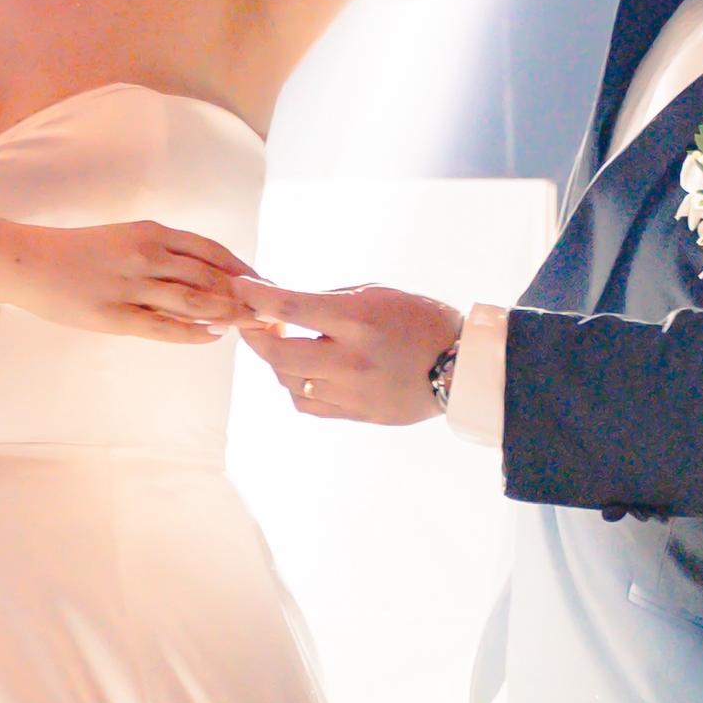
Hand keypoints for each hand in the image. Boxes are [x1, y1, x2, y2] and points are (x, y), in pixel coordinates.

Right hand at [0, 219, 257, 343]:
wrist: (28, 261)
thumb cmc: (79, 252)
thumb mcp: (126, 239)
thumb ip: (164, 253)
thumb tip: (206, 274)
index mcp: (152, 232)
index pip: (213, 251)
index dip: (245, 270)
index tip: (269, 286)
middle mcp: (146, 254)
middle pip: (212, 276)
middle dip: (247, 296)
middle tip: (275, 313)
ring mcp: (130, 285)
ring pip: (194, 300)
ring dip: (229, 314)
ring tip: (253, 326)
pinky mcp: (114, 315)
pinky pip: (164, 326)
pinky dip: (194, 332)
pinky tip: (214, 337)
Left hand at [239, 280, 462, 422]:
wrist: (461, 367)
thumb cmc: (421, 319)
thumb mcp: (377, 293)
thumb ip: (329, 300)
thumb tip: (283, 304)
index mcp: (357, 321)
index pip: (290, 308)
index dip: (256, 297)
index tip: (240, 287)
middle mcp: (350, 360)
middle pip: (278, 354)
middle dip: (256, 336)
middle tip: (255, 322)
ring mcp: (352, 392)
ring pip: (288, 382)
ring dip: (276, 362)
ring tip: (284, 344)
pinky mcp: (357, 414)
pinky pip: (307, 404)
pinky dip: (295, 386)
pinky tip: (303, 372)